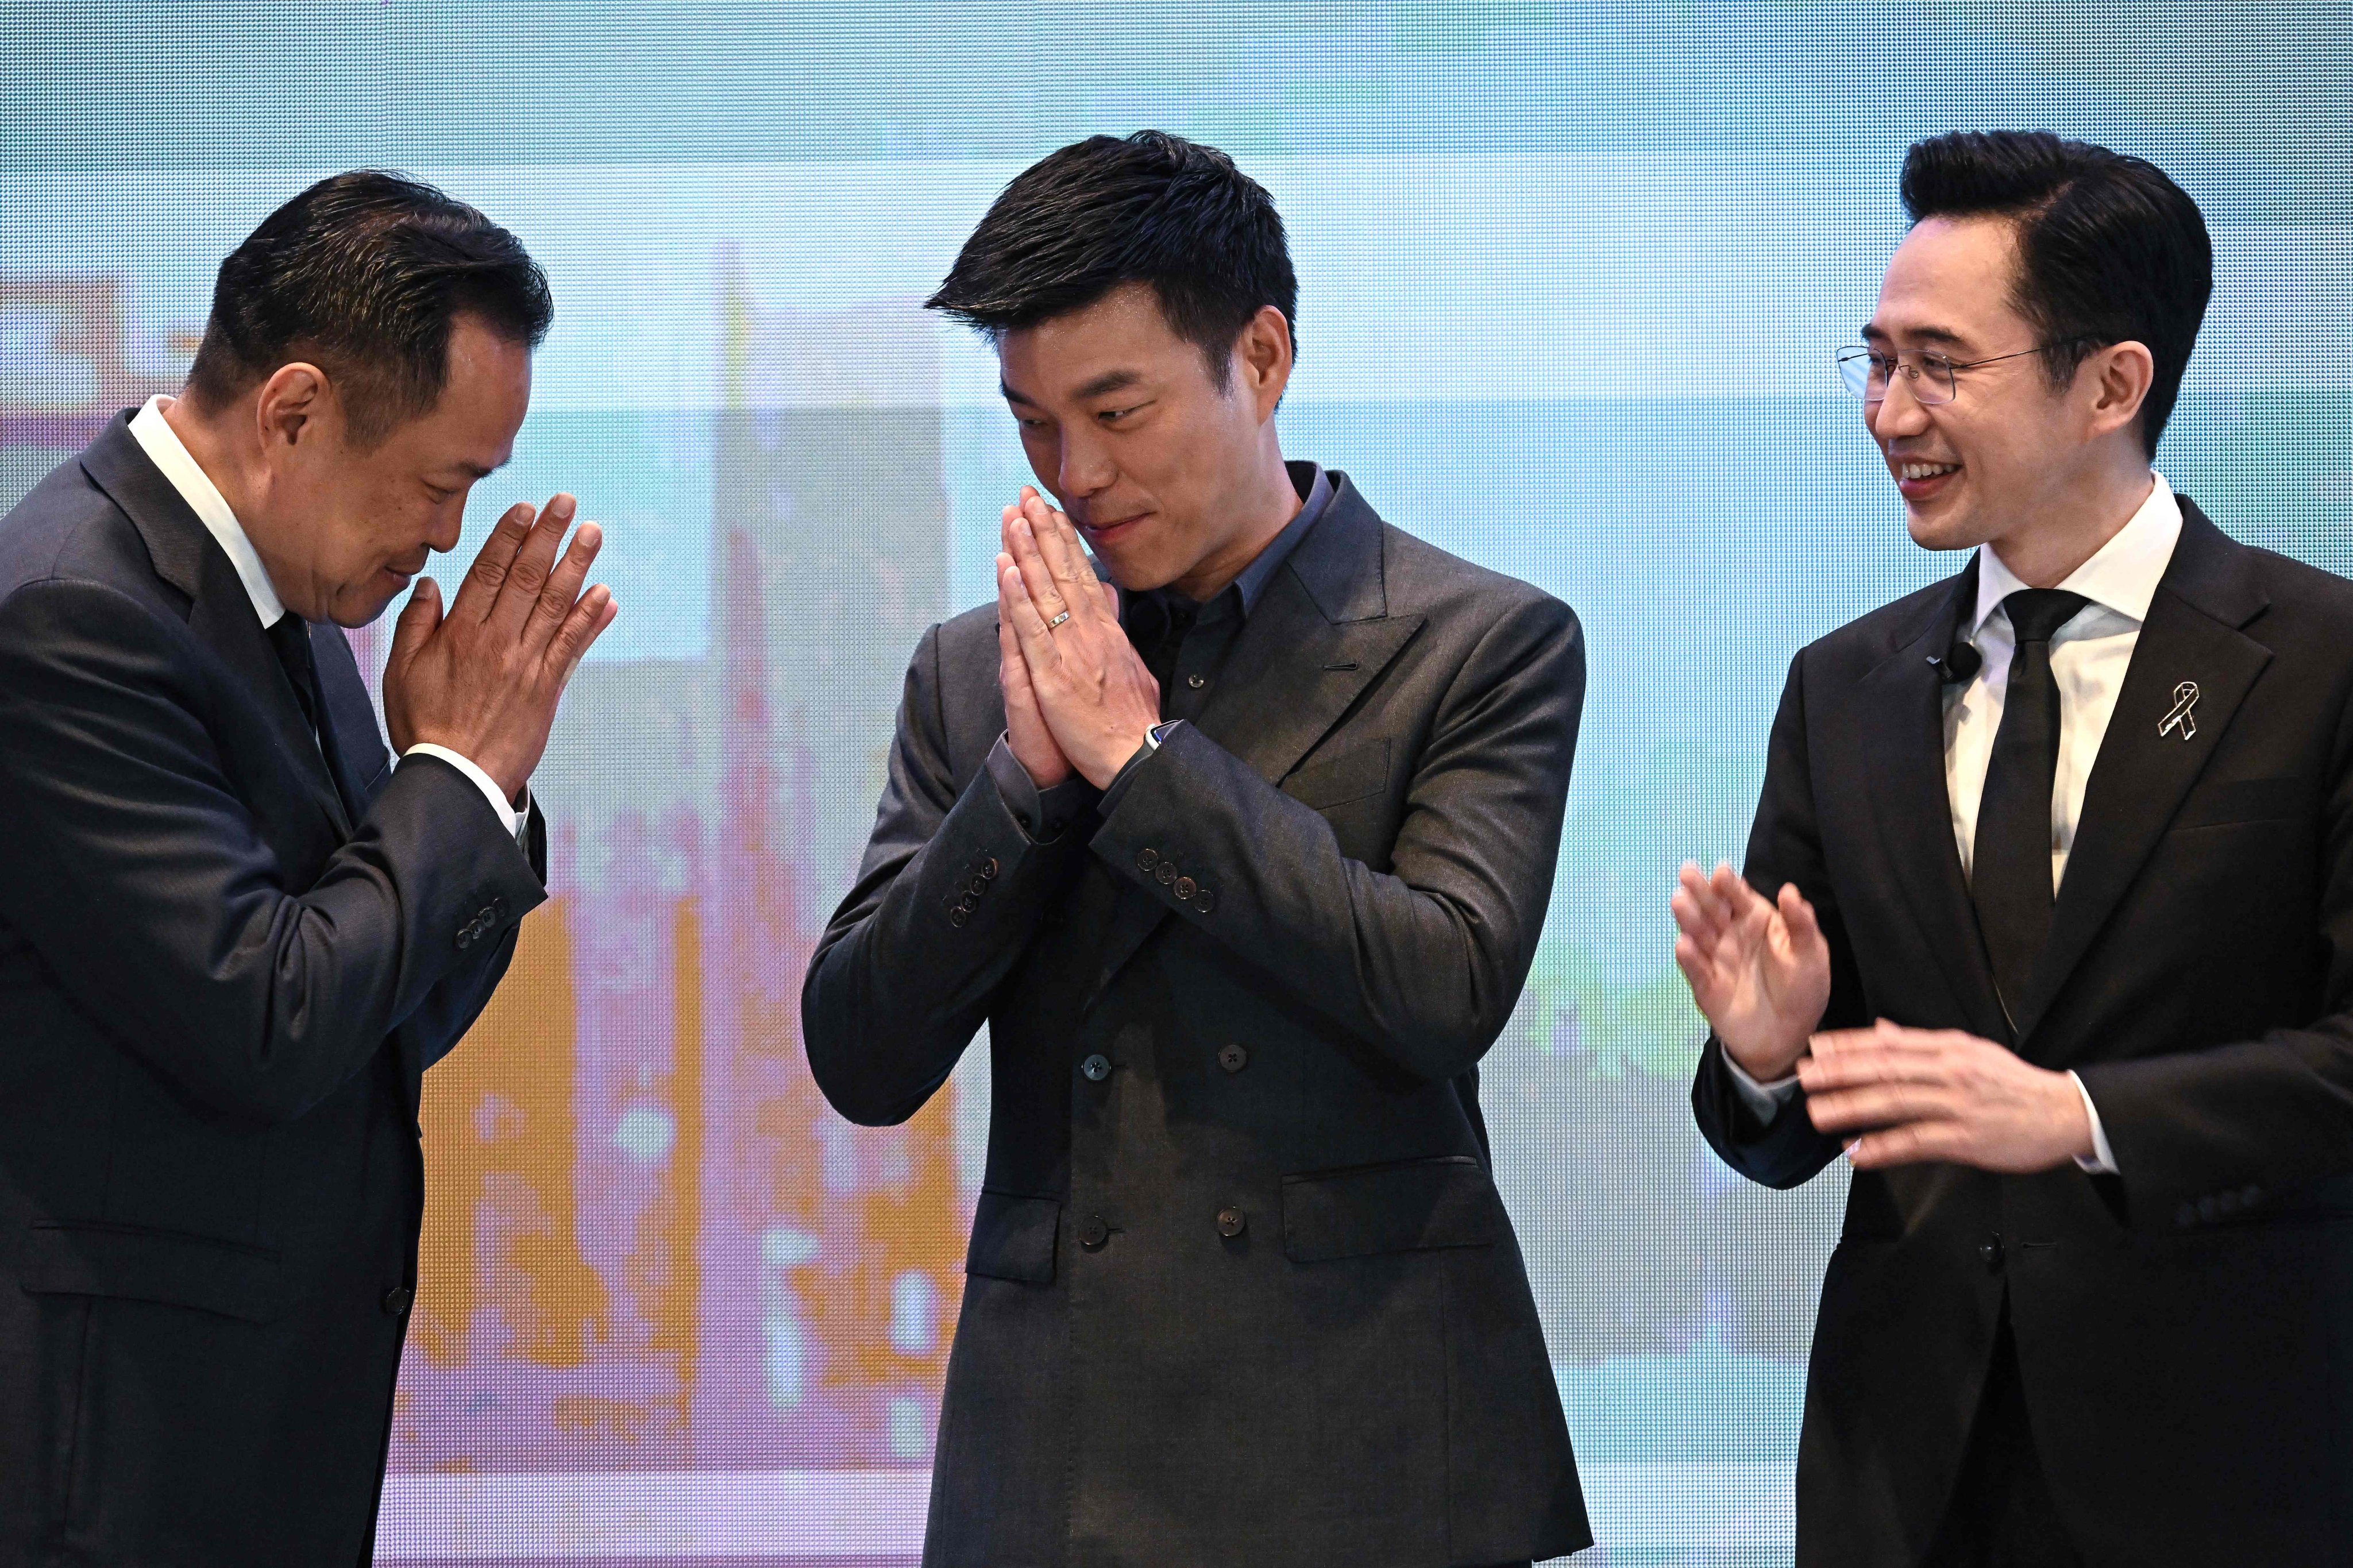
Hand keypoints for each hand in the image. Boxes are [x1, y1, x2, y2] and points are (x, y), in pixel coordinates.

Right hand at [382, 493, 617, 801]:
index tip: (525, 507)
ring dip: (577, 566)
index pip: (488, 572)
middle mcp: (498, 643)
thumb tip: (430, 584)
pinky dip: (591, 619)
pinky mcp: (548, 689)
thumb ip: (416, 625)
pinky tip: (605, 595)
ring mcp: (527, 665)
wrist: (457, 779)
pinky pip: (573, 647)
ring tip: (593, 534)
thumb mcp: (401, 673)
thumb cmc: (424, 728)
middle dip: (548, 536)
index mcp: (460, 634)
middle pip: (527, 578)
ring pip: (556, 605)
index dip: (509, 536)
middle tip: (567, 503)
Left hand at [997, 487, 1159, 788]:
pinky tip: (1008, 570)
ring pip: (1044, 591)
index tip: (1051, 511)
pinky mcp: (1052, 674)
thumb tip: (1111, 596)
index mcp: (1106, 631)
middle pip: (1063, 572)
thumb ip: (1116, 629)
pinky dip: (1018, 597)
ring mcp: (1070, 651)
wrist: (1135, 754)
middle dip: (1043, 531)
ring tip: (1012, 517)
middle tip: (1027, 496)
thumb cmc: (1134, 719)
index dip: (1065, 541)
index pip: (1082, 575)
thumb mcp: (1132, 666)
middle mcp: (1088, 632)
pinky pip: (1031, 628)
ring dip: (1027, 551)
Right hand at [1672, 860, 1831, 1081]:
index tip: (1722, 872)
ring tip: (1679, 901)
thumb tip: (1789, 889)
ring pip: (1698, 933)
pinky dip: (1688, 958)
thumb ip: (1800, 924)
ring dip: (1688, 917)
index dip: (1729, 884)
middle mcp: (1731, 934)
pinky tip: (1683, 944)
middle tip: (1687, 872)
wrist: (1787, 1037)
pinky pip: (1695, 970)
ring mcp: (1715, 959)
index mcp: (1756, 921)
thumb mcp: (1811, 955)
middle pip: (1712, 908)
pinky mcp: (1705, 986)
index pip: (1739, 897)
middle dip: (1700, 891)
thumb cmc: (1802, 990)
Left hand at [1799, 1020, 2093, 1171]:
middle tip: (1804, 1077)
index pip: (1888, 1043)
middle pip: (1885, 1070)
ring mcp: (1957, 1106)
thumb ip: (1920, 1043)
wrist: (2066, 1111)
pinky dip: (1884, 1147)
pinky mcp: (1966, 1139)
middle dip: (1840, 1072)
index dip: (1848, 1045)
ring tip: (1818, 1114)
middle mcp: (1949, 1072)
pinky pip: (1917, 1143)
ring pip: (1895, 1104)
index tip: (1815, 1048)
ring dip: (1852, 1109)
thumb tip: (1881, 1029)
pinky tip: (1857, 1153)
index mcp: (1948, 1048)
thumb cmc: (2013, 1083)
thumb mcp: (1969, 1050)